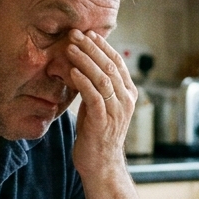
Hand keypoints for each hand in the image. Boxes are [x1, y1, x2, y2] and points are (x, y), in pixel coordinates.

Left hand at [65, 29, 136, 176]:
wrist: (101, 164)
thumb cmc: (97, 133)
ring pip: (103, 78)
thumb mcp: (100, 104)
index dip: (103, 46)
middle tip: (75, 34)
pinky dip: (83, 81)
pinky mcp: (103, 120)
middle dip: (91, 47)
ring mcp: (116, 110)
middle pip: (110, 66)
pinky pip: (94, 96)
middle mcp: (126, 100)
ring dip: (85, 60)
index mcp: (128, 93)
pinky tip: (72, 71)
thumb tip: (83, 63)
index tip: (88, 33)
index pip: (117, 62)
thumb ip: (97, 85)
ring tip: (70, 48)